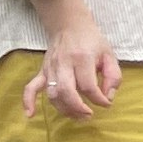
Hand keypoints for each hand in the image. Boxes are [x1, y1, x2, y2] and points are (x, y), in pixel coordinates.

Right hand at [29, 0, 116, 117]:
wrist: (70, 25)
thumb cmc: (92, 42)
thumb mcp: (110, 55)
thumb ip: (113, 76)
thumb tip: (108, 97)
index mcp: (82, 59)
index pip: (88, 85)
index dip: (98, 99)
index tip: (106, 104)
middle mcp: (63, 64)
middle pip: (67, 92)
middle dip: (78, 108)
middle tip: (89, 115)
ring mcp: (50, 68)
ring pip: (52, 94)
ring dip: (64, 109)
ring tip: (77, 116)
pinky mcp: (42, 71)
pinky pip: (31, 87)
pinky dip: (28, 101)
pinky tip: (30, 114)